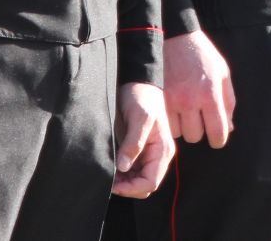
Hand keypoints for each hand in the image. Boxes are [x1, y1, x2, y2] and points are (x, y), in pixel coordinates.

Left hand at [111, 82, 174, 197]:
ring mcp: (149, 154)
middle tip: (108, 181)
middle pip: (145, 186)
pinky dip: (122, 175)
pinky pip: (133, 171)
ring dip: (124, 183)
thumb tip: (123, 167)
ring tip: (108, 174)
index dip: (132, 188)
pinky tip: (111, 167)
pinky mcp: (140, 151)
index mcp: (163, 150)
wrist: (139, 83)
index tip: (114, 184)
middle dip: (127, 187)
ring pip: (138, 180)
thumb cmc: (142, 97)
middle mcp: (158, 155)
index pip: (150, 182)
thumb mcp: (139, 118)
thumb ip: (133, 143)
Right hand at [162, 30, 234, 146]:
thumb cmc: (202, 56)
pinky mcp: (157, 100)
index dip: (219, 139)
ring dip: (183, 126)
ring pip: (178, 133)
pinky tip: (174, 110)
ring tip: (184, 111)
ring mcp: (171, 101)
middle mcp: (190, 100)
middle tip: (198, 117)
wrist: (174, 38)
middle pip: (195, 136)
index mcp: (210, 94)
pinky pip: (165, 124)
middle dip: (199, 130)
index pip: (217, 132)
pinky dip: (170, 122)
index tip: (216, 138)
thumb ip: (228, 101)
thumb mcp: (222, 73)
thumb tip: (228, 128)